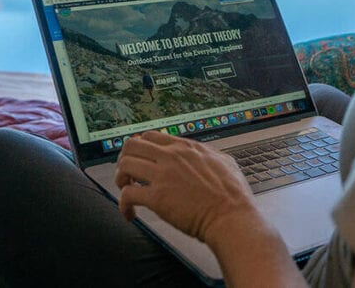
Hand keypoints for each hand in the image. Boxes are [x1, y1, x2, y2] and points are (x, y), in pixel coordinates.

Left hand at [115, 131, 257, 244]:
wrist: (231, 217)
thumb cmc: (233, 196)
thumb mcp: (225, 162)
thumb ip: (209, 154)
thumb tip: (206, 154)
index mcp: (186, 148)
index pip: (151, 136)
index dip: (140, 147)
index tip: (139, 159)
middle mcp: (171, 157)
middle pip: (132, 145)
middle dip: (124, 158)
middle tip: (127, 173)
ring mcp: (163, 176)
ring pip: (125, 165)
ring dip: (121, 179)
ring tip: (126, 190)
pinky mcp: (157, 198)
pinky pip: (128, 195)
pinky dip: (124, 205)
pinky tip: (130, 213)